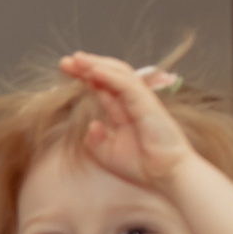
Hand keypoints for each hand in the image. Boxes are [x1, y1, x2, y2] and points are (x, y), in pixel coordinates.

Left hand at [62, 51, 195, 188]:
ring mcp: (141, 100)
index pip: (101, 87)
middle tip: (66, 61)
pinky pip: (127, 85)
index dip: (84, 77)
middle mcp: (131, 101)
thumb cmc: (142, 164)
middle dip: (87, 66)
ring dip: (97, 65)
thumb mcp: (108, 154)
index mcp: (121, 110)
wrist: (166, 174)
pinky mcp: (148, 104)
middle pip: (108, 75)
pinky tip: (93, 71)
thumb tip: (90, 126)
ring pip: (119, 74)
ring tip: (77, 59)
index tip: (66, 70)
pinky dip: (110, 77)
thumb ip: (95, 141)